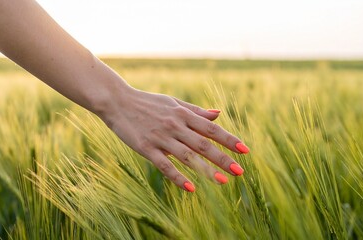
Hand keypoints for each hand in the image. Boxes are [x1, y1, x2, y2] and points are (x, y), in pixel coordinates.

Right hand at [98, 86, 249, 191]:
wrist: (117, 101)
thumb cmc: (147, 102)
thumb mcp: (173, 102)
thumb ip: (195, 111)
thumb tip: (218, 114)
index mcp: (183, 114)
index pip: (211, 128)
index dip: (228, 139)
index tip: (244, 150)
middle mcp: (175, 126)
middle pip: (203, 144)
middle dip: (223, 158)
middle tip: (239, 171)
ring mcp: (161, 137)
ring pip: (188, 156)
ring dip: (206, 170)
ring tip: (223, 181)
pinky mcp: (146, 148)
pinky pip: (165, 165)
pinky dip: (178, 177)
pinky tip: (191, 188)